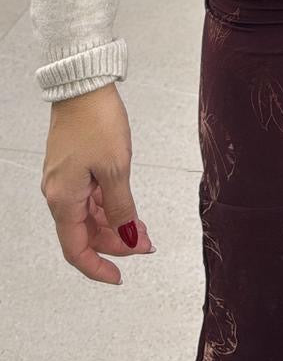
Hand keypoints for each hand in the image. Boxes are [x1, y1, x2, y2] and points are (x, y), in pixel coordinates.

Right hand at [42, 81, 154, 284]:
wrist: (83, 84)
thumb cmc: (96, 121)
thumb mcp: (116, 169)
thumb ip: (121, 208)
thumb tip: (129, 237)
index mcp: (63, 199)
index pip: (76, 249)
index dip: (98, 267)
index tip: (120, 276)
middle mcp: (58, 194)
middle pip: (84, 234)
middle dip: (115, 242)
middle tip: (145, 243)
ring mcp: (64, 180)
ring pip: (88, 216)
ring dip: (114, 224)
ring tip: (143, 226)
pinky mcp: (72, 166)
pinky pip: (88, 197)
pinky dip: (108, 205)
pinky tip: (128, 206)